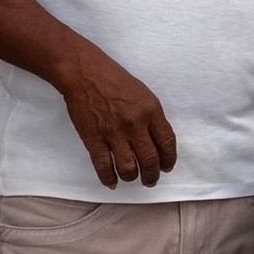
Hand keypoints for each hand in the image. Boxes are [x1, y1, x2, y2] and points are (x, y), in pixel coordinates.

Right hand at [58, 47, 178, 190]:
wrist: (84, 72)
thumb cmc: (113, 80)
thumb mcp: (143, 94)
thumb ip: (151, 117)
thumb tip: (157, 142)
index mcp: (150, 110)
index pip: (167, 143)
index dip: (169, 160)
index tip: (166, 167)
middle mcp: (135, 123)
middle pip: (150, 160)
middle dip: (152, 175)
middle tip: (150, 180)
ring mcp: (114, 132)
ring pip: (129, 168)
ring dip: (132, 178)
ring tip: (132, 178)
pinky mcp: (94, 138)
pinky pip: (103, 166)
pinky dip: (109, 178)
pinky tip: (112, 181)